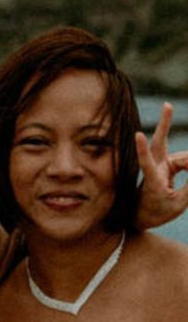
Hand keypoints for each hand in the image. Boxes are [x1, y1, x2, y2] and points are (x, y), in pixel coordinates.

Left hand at [136, 103, 187, 228]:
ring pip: (184, 158)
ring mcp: (160, 166)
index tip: (137, 135)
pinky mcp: (165, 165)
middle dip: (165, 123)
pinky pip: (184, 161)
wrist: (143, 216)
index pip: (147, 163)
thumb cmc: (158, 212)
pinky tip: (185, 175)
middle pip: (162, 143)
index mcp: (152, 182)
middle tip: (167, 105)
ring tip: (175, 188)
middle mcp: (155, 169)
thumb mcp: (179, 204)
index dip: (142, 150)